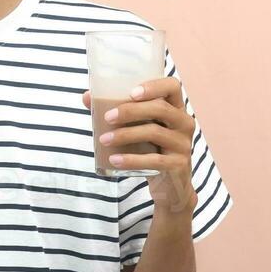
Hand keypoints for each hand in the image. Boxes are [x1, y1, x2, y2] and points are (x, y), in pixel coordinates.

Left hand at [82, 78, 197, 215]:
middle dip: (131, 111)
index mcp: (176, 108)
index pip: (172, 86)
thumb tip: (86, 96)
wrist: (169, 186)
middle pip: (160, 108)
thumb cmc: (151, 149)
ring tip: (104, 140)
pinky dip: (132, 159)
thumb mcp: (138, 129)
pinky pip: (154, 160)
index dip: (153, 86)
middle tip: (107, 117)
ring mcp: (183, 144)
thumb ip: (117, 111)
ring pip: (155, 132)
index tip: (131, 92)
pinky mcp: (179, 165)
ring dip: (126, 135)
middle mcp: (184, 123)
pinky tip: (114, 160)